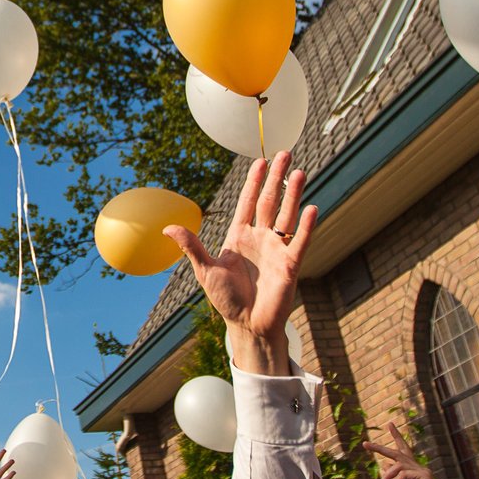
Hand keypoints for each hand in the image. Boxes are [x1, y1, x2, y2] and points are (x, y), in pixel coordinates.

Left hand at [168, 153, 317, 373]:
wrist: (247, 324)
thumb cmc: (226, 299)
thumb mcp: (205, 270)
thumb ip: (191, 246)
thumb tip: (167, 227)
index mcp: (240, 236)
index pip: (248, 202)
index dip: (254, 182)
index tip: (260, 161)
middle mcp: (261, 238)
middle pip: (270, 201)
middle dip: (276, 178)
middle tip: (284, 153)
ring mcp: (277, 249)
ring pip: (287, 215)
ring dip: (293, 194)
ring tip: (299, 172)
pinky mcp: (290, 264)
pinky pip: (300, 240)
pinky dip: (306, 225)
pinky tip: (311, 208)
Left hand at [370, 422, 448, 478]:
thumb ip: (395, 478)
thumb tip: (385, 464)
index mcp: (412, 470)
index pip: (404, 450)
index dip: (397, 437)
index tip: (390, 425)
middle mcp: (418, 467)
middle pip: (398, 452)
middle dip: (380, 448)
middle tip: (365, 444)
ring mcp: (422, 470)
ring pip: (397, 466)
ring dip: (386, 478)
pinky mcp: (424, 476)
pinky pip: (402, 475)